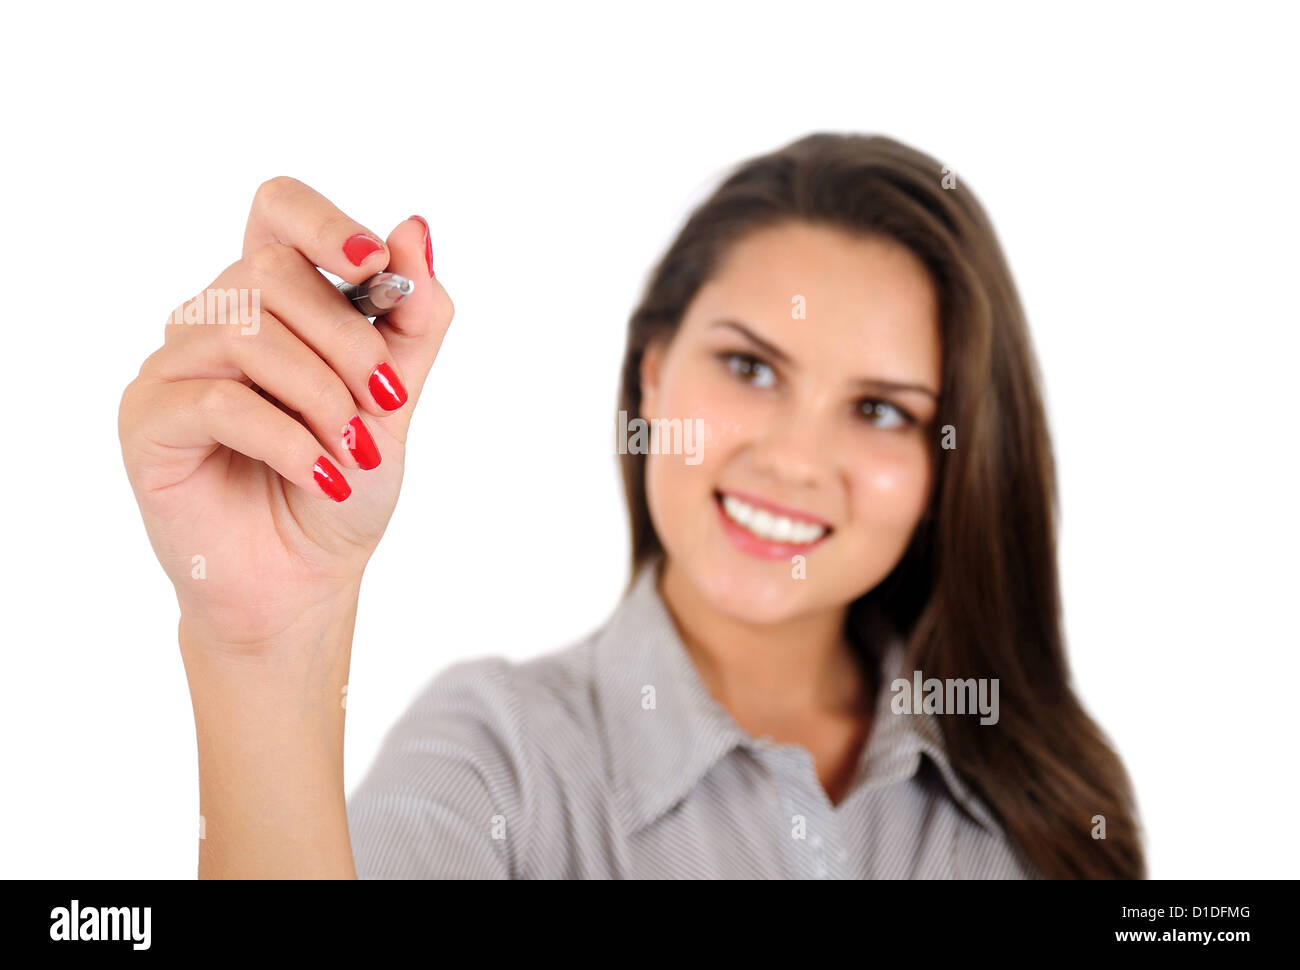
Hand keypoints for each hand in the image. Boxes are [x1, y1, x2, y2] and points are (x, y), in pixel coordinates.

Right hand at [119, 177, 452, 648]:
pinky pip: (222, 403)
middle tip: (383, 402)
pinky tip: (326, 478)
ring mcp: (174, 366)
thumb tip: (416, 229)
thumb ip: (412, 319)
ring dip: (323, 397)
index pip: (278, 210)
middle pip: (272, 272)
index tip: (378, 265)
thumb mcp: (394, 396)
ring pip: (248, 334)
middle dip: (349, 341)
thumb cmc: (345, 479)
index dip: (325, 222)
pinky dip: (291, 441)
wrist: (305, 577)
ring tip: (355, 451)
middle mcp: (215, 318)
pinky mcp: (149, 419)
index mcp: (274, 301)